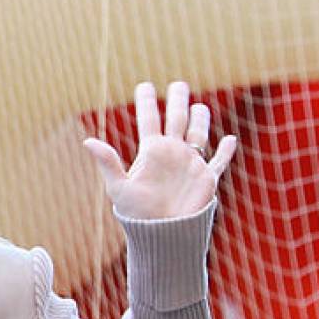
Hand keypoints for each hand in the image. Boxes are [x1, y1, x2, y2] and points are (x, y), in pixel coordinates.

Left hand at [82, 81, 237, 219]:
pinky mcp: (206, 179)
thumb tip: (87, 142)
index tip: (144, 85)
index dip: (147, 102)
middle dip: (178, 101)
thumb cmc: (137, 214)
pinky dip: (226, 151)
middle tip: (178, 84)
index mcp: (151, 152)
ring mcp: (190, 165)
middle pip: (177, 120)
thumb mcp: (119, 186)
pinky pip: (219, 162)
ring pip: (198, 135)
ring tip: (200, 106)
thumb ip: (108, 162)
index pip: (149, 120)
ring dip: (201, 121)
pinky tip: (231, 139)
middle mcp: (172, 153)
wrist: (162, 235)